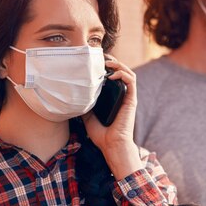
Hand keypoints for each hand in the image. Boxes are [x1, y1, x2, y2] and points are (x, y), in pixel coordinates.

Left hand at [82, 57, 141, 178]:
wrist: (111, 145)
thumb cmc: (102, 135)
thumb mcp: (88, 118)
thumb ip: (85, 107)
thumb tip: (73, 98)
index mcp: (114, 99)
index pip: (114, 78)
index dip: (107, 68)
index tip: (95, 63)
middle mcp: (123, 96)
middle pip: (122, 72)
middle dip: (113, 62)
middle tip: (101, 59)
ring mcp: (128, 97)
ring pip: (129, 73)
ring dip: (119, 65)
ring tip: (108, 63)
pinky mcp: (131, 100)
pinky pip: (131, 81)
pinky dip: (123, 74)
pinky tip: (113, 74)